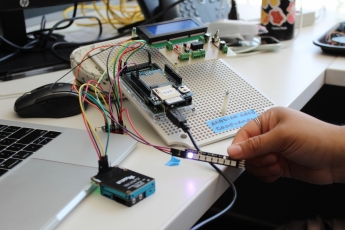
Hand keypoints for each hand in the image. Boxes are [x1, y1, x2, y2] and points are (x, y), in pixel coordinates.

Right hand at [227, 107, 344, 183]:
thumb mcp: (282, 137)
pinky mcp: (278, 165)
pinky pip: (262, 173)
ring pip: (253, 164)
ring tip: (278, 163)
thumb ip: (255, 144)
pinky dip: (268, 175)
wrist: (337, 158)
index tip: (236, 157)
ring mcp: (273, 151)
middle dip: (257, 158)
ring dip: (264, 167)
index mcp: (268, 121)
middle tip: (272, 156)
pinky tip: (280, 171)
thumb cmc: (316, 138)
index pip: (243, 134)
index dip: (239, 147)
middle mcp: (269, 136)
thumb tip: (233, 149)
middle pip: (246, 152)